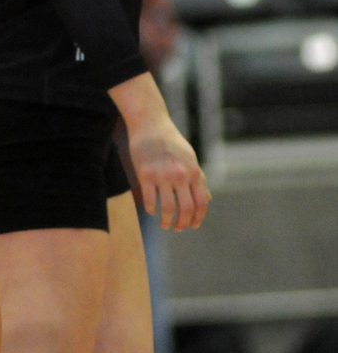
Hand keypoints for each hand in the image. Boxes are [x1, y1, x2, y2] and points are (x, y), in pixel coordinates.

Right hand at [127, 112, 209, 230]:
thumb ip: (198, 178)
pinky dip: (150, 209)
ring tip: (163, 224)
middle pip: (186, 209)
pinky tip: (150, 210)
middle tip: (177, 228)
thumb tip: (207, 198)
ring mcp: (162, 175)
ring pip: (168, 208)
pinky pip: (150, 199)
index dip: (198, 218)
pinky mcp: (145, 175)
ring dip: (166, 221)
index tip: (192, 225)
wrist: (150, 124)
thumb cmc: (170, 141)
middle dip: (182, 223)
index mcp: (193, 172)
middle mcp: (180, 175)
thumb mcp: (189, 158)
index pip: (201, 202)